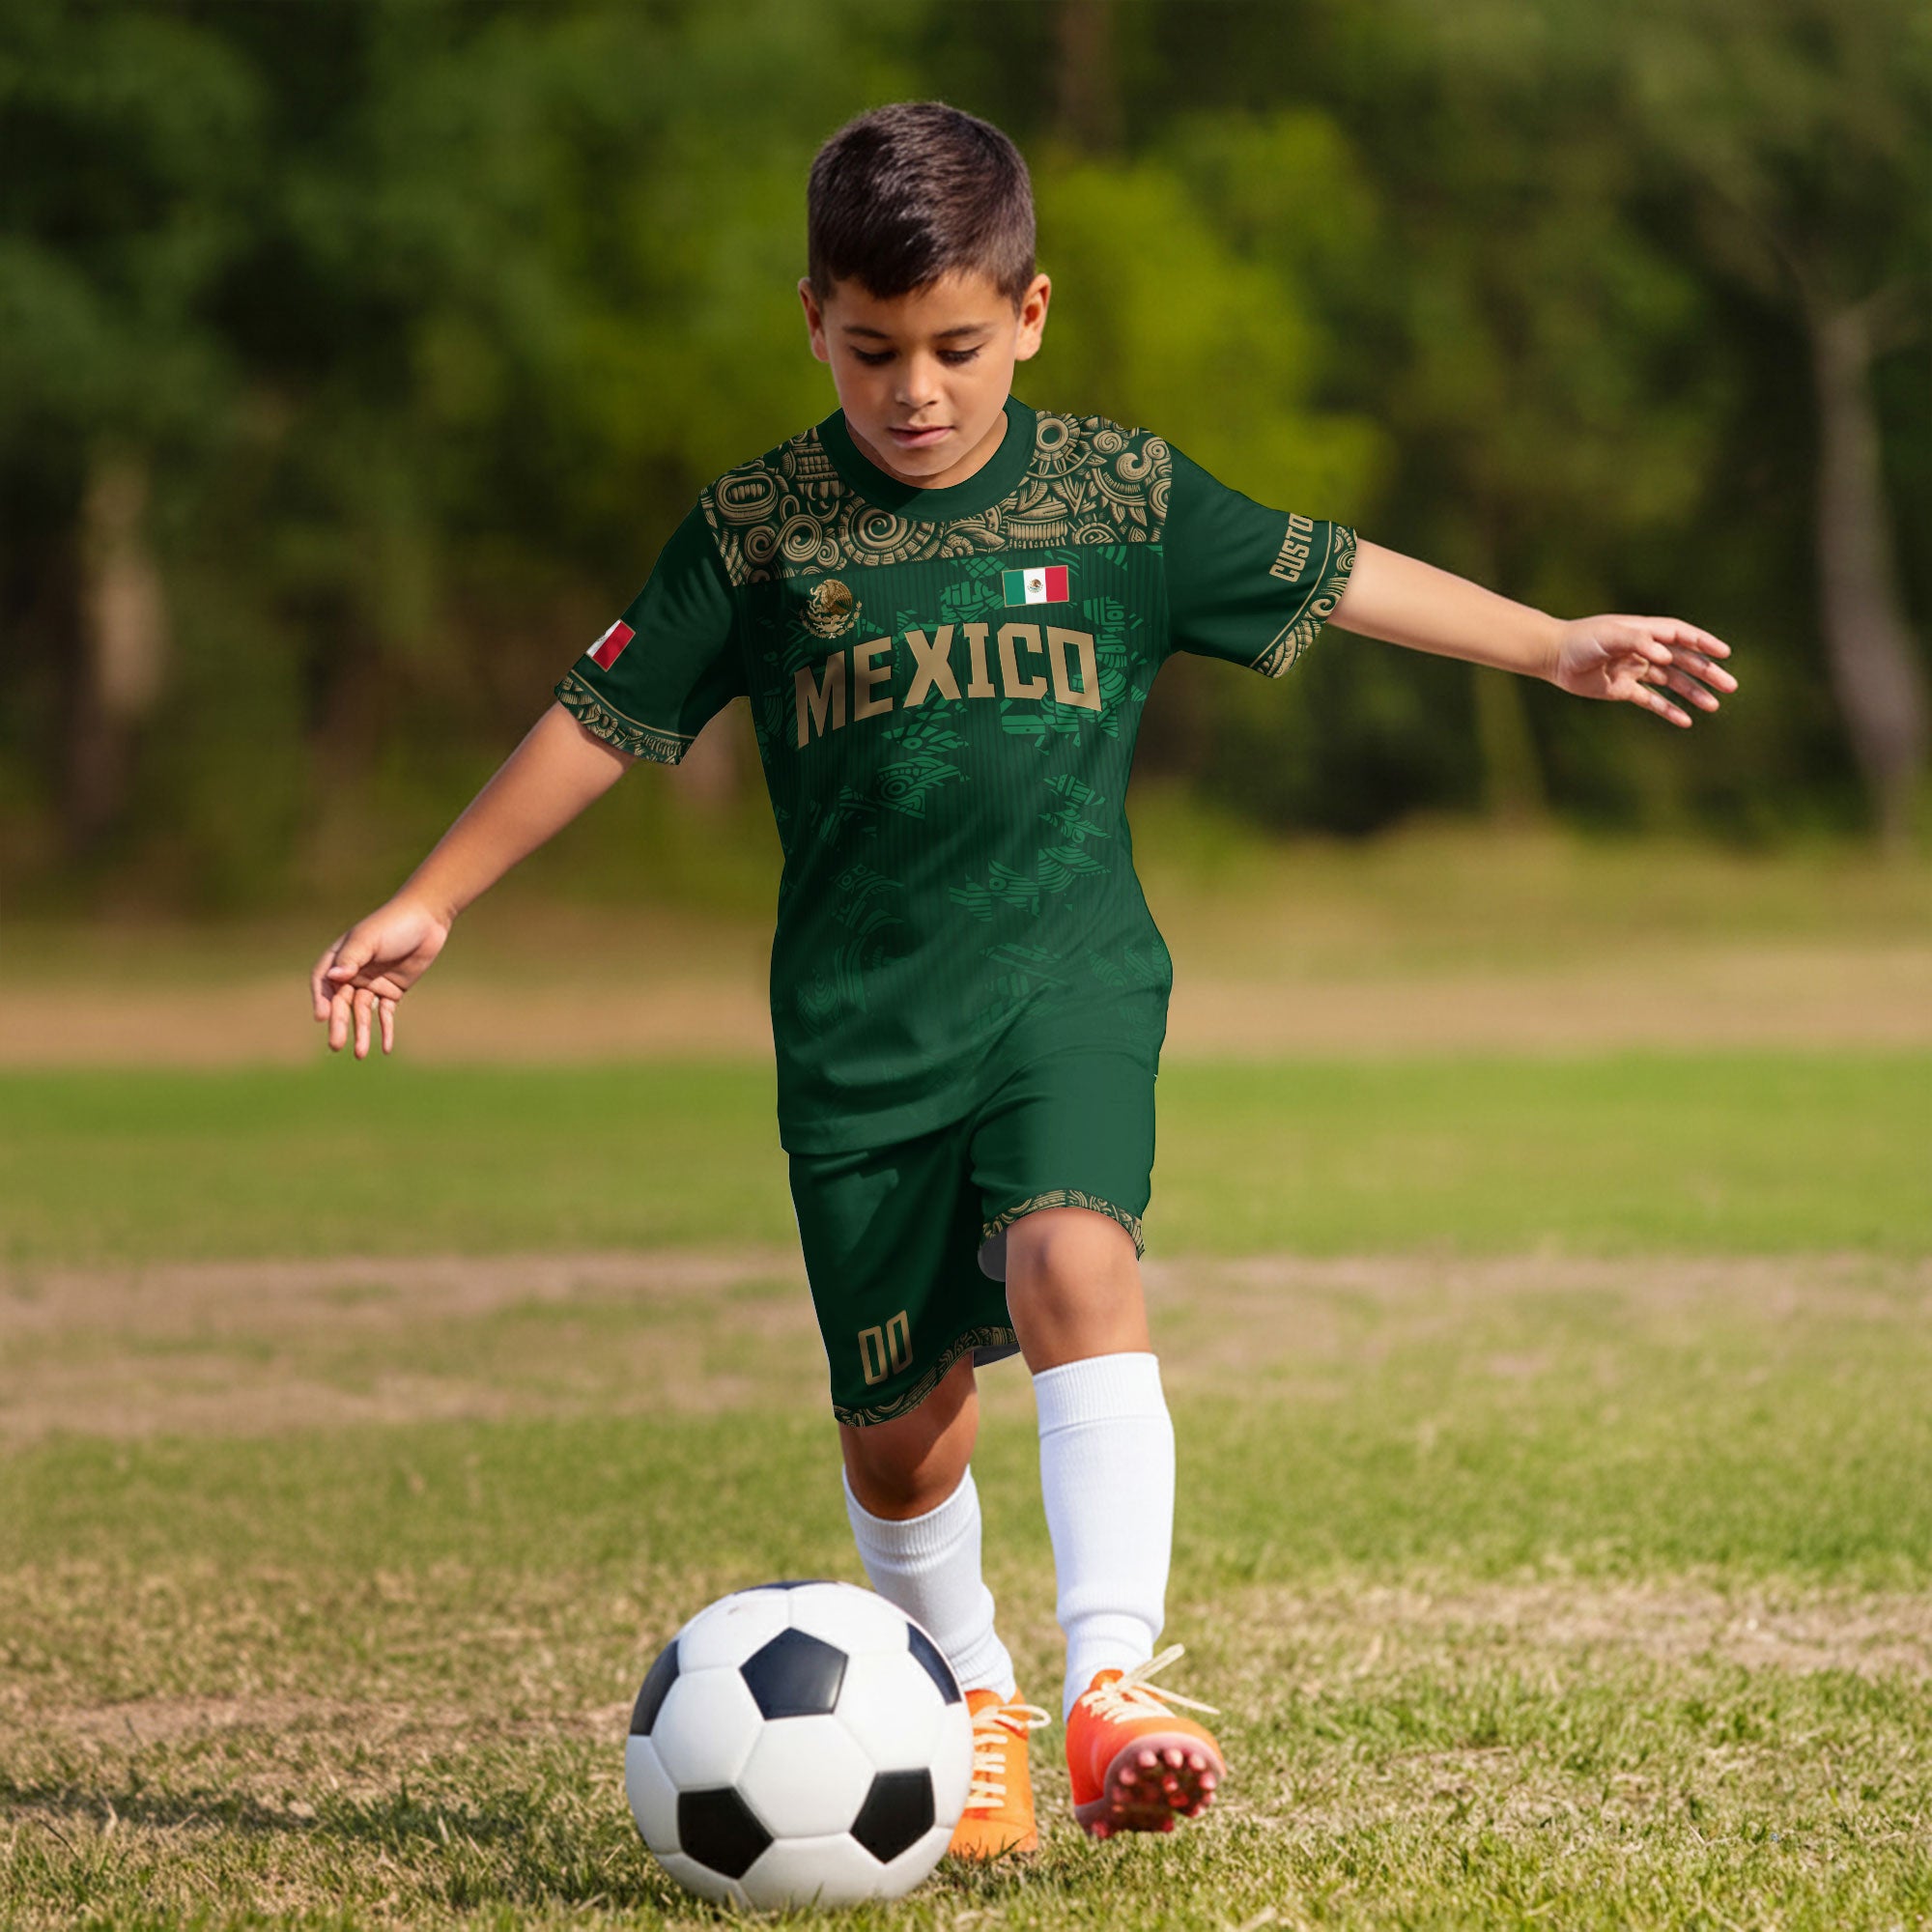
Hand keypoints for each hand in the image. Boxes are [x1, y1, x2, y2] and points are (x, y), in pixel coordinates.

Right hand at [309, 895, 451, 1058]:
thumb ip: (352, 958)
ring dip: (362, 1032)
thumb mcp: (370, 939)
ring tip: (360, 1054)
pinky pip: (385, 1014)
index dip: (320, 999)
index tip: (322, 1016)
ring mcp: (372, 983)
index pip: (322, 982)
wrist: (428, 919)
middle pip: (341, 1002)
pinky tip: (386, 1047)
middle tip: (336, 1045)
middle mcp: (353, 973)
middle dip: (339, 1023)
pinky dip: (385, 1029)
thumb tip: (333, 977)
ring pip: (363, 1012)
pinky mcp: (392, 990)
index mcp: (341, 957)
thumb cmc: (394, 924)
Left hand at [1551, 616, 1736, 726]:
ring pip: (1672, 683)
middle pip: (1684, 661)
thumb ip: (1637, 641)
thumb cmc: (1582, 640)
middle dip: (1707, 672)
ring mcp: (1636, 670)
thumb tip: (1667, 656)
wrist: (1554, 657)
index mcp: (1645, 632)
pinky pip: (1652, 701)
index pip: (1682, 636)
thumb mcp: (1609, 635)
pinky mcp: (1624, 689)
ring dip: (1693, 693)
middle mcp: (1645, 650)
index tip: (1724, 653)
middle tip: (1730, 686)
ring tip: (1713, 706)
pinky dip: (1668, 710)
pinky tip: (1685, 721)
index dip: (1704, 643)